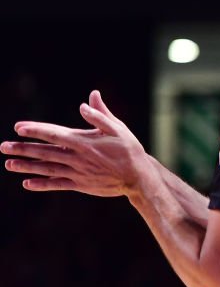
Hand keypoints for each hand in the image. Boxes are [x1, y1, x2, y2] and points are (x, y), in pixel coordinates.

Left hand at [2, 90, 148, 197]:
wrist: (139, 177)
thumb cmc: (130, 150)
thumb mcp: (118, 128)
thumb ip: (100, 115)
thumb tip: (85, 101)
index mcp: (84, 142)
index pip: (54, 134)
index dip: (36, 130)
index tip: (18, 128)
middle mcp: (77, 158)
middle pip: (45, 152)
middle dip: (23, 148)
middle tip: (3, 146)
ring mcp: (78, 173)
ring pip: (47, 169)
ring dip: (27, 166)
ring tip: (8, 164)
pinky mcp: (81, 185)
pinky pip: (58, 185)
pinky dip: (42, 185)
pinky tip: (27, 184)